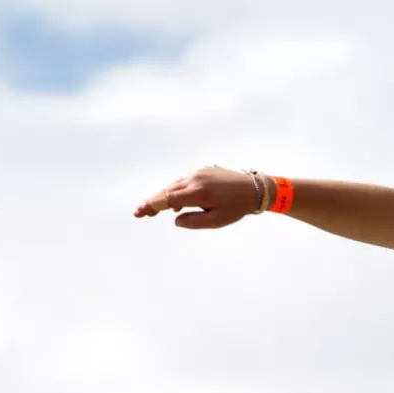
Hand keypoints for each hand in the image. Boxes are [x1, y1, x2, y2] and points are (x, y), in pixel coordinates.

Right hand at [133, 166, 258, 227]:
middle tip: (140, 213)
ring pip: (175, 185)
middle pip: (168, 190)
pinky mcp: (203, 171)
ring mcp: (199, 172)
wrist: (254, 188)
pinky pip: (184, 182)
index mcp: (199, 192)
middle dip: (153, 202)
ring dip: (164, 197)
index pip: (168, 199)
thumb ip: (194, 221)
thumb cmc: (236, 207)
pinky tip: (174, 204)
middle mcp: (196, 178)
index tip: (140, 212)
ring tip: (154, 210)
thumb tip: (175, 219)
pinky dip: (176, 191)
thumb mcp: (216, 220)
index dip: (152, 205)